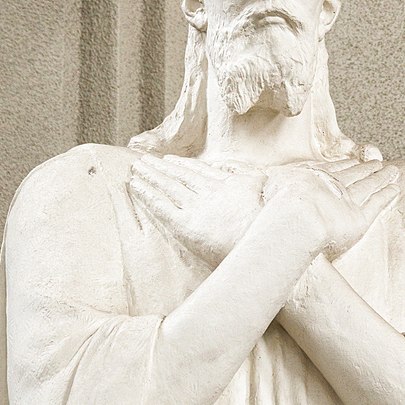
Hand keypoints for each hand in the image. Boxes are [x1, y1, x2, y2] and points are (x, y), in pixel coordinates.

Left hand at [129, 154, 266, 266]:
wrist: (263, 244)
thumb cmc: (268, 225)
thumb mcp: (267, 194)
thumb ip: (257, 180)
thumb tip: (259, 172)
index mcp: (229, 185)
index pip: (200, 172)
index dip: (184, 165)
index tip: (170, 159)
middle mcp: (210, 193)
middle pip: (180, 176)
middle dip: (162, 167)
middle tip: (145, 160)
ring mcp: (197, 208)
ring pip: (168, 187)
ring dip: (151, 176)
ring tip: (136, 167)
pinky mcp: (186, 225)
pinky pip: (161, 207)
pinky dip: (147, 195)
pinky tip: (136, 185)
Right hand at [263, 159, 399, 258]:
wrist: (296, 218)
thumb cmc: (278, 206)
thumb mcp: (269, 186)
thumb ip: (268, 181)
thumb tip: (256, 177)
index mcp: (311, 177)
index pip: (331, 170)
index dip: (343, 166)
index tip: (351, 162)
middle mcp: (331, 185)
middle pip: (353, 174)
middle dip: (365, 168)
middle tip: (377, 163)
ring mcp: (347, 200)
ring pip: (368, 185)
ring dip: (381, 177)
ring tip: (392, 171)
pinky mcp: (359, 218)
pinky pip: (376, 203)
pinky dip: (386, 195)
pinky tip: (395, 189)